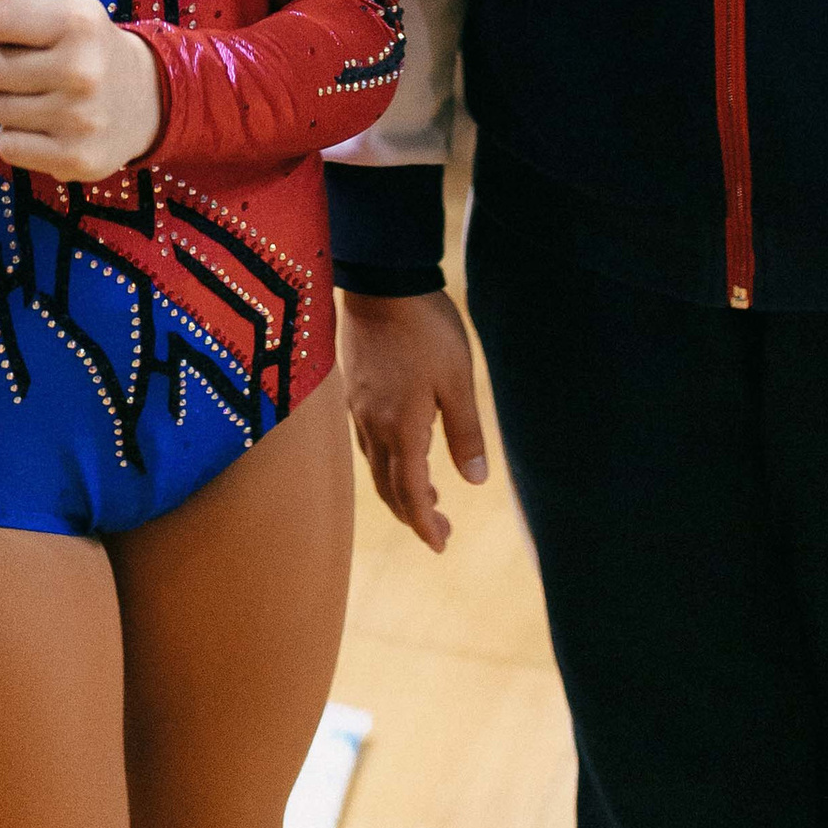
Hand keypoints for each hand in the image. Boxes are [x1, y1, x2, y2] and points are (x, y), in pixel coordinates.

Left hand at [0, 0, 162, 181]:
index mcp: (79, 22)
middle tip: (34, 68)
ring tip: (44, 97)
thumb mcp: (61, 3)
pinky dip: (19, 138)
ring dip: (12, 103)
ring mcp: (79, 119)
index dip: (2, 25)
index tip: (22, 32)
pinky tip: (46, 126)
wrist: (147, 99)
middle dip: (4, 67)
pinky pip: (8, 146)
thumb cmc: (89, 45)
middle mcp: (82, 70)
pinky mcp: (74, 159)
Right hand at [340, 287, 489, 551]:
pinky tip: (396, 450)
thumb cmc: (426, 329)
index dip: (425, 526)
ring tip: (423, 497)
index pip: (410, 494)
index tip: (441, 546)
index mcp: (402, 430)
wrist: (380, 281)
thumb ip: (466, 432)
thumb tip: (474, 480)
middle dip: (413, 515)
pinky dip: (384, 461)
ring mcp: (358, 406)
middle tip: (439, 531)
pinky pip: (365, 441)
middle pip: (388, 487)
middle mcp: (374, 426)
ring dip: (397, 489)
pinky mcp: (353, 387)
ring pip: (374, 465)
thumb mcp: (458, 380)